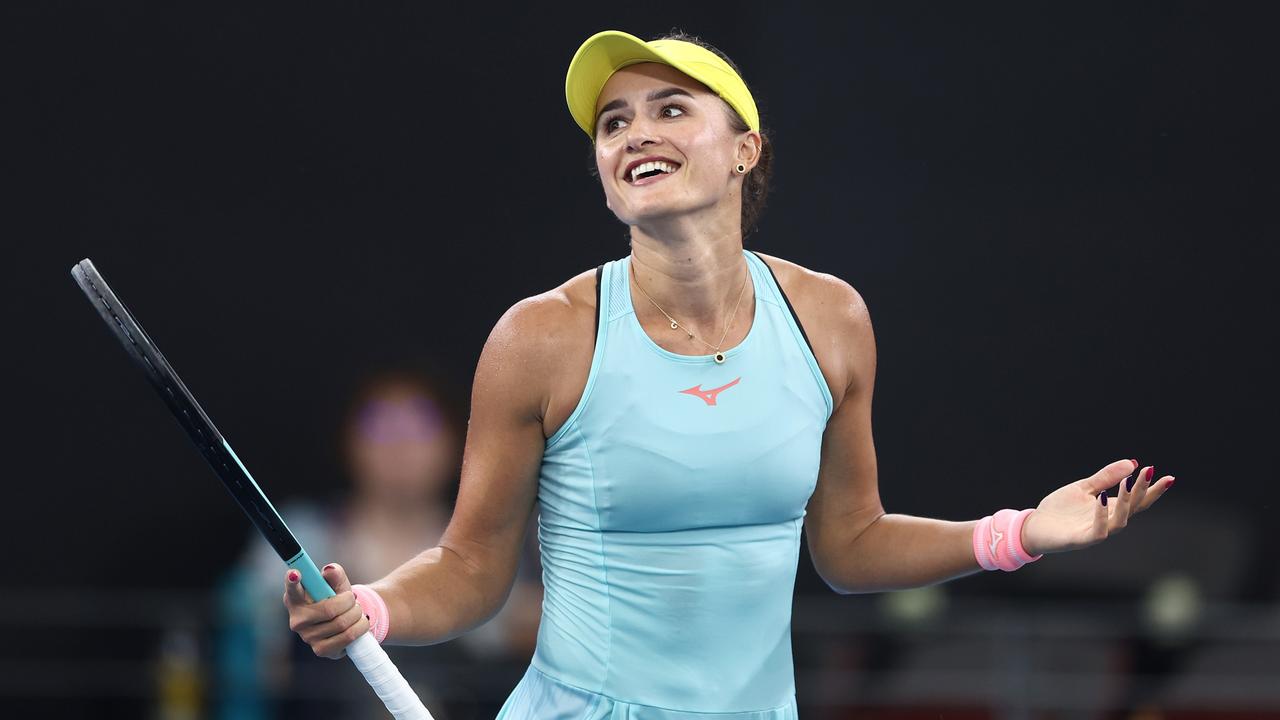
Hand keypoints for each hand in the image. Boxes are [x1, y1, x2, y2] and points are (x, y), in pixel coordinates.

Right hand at [282, 562, 370, 658]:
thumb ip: (335, 574)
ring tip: (356, 611)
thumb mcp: (337, 584)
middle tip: (352, 599)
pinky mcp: (320, 650)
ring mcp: (307, 637)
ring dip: (357, 614)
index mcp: (296, 599)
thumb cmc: (337, 599)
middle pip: (329, 609)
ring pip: (341, 623)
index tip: (295, 573)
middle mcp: (297, 619)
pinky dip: (360, 627)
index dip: (292, 581)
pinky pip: (347, 637)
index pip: (292, 589)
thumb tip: (330, 570)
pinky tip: (359, 623)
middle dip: (348, 602)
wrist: (347, 621)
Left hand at [1021, 459, 1174, 555]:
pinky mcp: (1080, 540)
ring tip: (1127, 482)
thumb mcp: (1084, 488)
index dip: (1152, 490)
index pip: (1136, 501)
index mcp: (1110, 510)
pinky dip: (1102, 517)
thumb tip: (1132, 462)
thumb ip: (1105, 478)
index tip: (1168, 477)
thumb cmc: (1060, 509)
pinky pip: (1098, 532)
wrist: (1034, 526)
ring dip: (1125, 502)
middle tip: (1150, 472)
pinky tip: (1103, 499)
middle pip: (1132, 509)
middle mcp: (1107, 522)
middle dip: (1142, 490)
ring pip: (1120, 521)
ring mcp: (1095, 532)